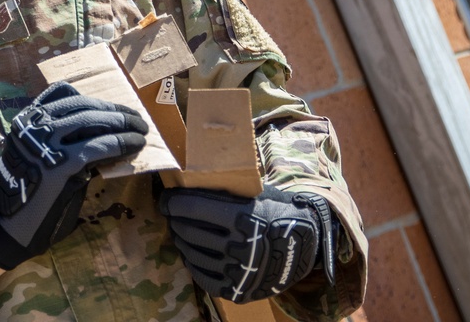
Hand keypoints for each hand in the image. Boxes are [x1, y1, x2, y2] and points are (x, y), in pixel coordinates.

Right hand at [0, 82, 147, 270]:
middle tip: (136, 119)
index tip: (112, 106)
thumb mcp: (37, 154)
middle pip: (82, 105)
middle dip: (113, 110)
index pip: (63, 92)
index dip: (92, 99)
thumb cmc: (27, 192)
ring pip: (92, 120)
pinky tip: (135, 146)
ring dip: (122, 123)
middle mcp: (33, 125)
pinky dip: (121, 144)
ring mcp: (44, 143)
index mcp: (25, 119)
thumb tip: (99, 131)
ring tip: (141, 130)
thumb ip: (60, 138)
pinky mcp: (61, 165)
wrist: (11, 229)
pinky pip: (99, 146)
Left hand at [158, 184, 337, 302]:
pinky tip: (190, 253)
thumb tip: (192, 180)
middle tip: (172, 215)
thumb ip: (227, 192)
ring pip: (193, 253)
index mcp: (241, 216)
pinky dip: (192, 263)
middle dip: (175, 221)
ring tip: (179, 232)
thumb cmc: (277, 213)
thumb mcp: (256, 194)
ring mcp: (237, 271)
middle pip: (189, 230)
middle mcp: (238, 245)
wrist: (305, 248)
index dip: (172, 202)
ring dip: (181, 240)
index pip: (192, 207)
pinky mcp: (237, 289)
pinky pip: (203, 277)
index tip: (165, 200)